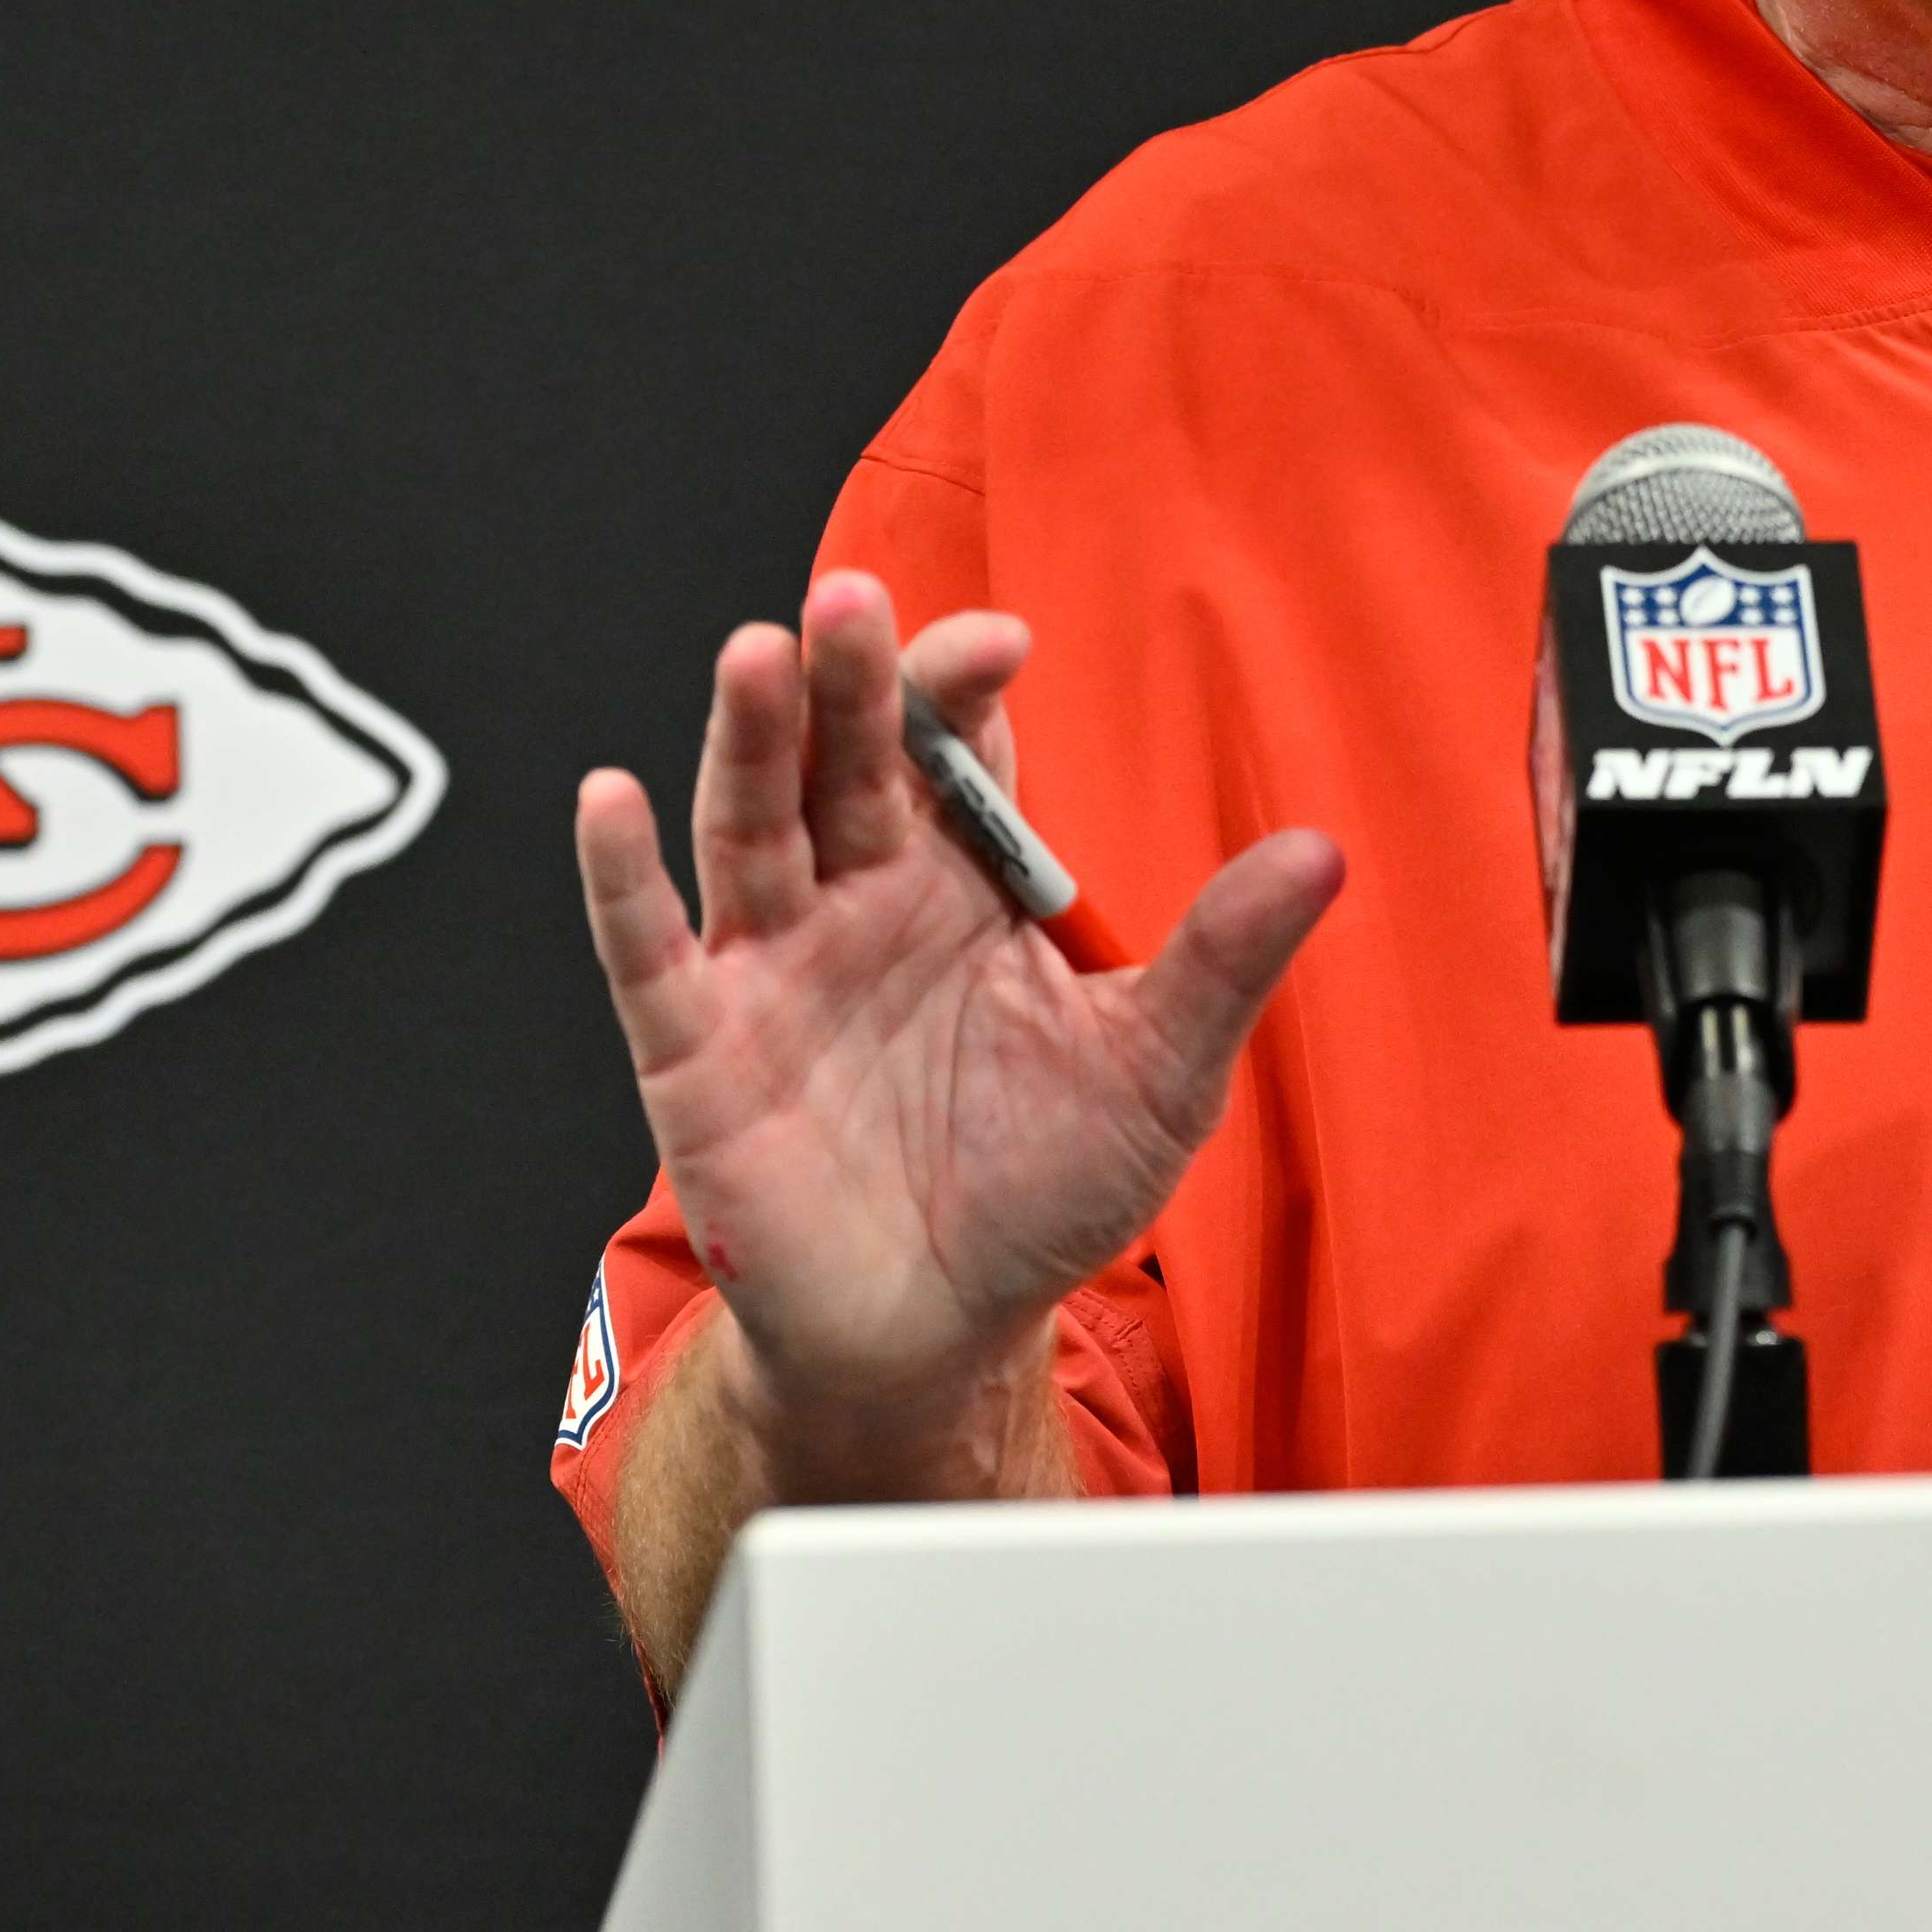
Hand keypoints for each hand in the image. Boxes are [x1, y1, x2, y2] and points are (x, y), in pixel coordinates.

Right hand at [572, 573, 1340, 1486]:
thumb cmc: (1042, 1188)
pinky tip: (608, 801)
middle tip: (854, 599)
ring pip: (751, 827)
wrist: (941, 1332)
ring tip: (756, 653)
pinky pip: (649, 952)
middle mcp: (858, 901)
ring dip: (747, 739)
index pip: (955, 752)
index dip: (965, 689)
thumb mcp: (1156, 1073)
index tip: (1004, 644)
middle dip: (852, 681)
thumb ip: (1221, 959)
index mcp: (963, 885)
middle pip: (845, 763)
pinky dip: (622, 879)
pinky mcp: (697, 1051)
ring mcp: (771, 968)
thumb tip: (1323, 852)